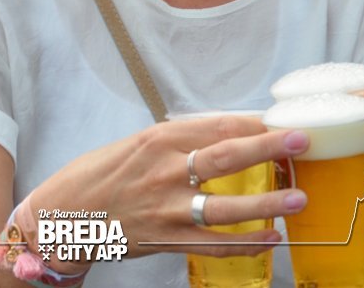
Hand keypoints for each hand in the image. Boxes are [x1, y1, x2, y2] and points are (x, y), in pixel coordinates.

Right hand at [28, 115, 309, 266]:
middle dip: (267, 148)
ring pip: (223, 207)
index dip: (251, 123)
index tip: (281, 119)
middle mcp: (162, 172)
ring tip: (298, 199)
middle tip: (301, 142)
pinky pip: (213, 244)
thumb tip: (229, 132)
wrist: (62, 216)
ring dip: (265, 204)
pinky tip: (271, 239)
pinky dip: (244, 244)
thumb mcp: (137, 144)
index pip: (214, 126)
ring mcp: (165, 210)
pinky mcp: (165, 240)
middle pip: (224, 158)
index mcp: (156, 141)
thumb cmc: (100, 176)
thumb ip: (179, 141)